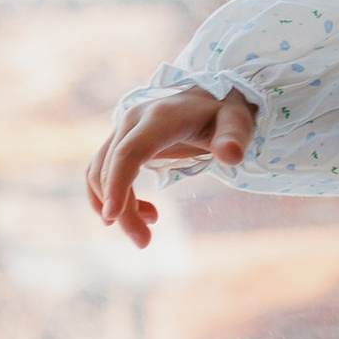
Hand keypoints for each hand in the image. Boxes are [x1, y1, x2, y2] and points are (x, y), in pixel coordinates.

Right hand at [85, 84, 256, 248]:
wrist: (208, 96)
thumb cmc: (223, 112)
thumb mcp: (238, 121)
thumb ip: (235, 136)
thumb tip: (231, 156)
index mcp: (159, 117)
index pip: (128, 153)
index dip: (117, 184)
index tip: (112, 217)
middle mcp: (133, 120)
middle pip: (110, 169)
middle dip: (121, 209)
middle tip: (143, 241)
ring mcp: (123, 129)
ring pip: (100, 172)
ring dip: (115, 205)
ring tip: (147, 229)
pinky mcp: (119, 141)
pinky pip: (103, 171)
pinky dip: (113, 195)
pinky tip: (143, 212)